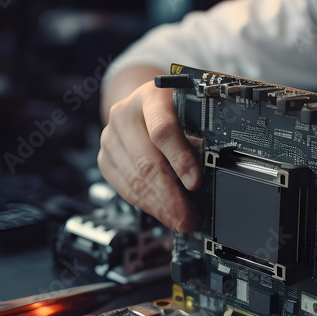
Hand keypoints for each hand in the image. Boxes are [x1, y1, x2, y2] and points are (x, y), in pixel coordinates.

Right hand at [98, 80, 200, 231]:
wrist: (143, 104)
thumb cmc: (172, 108)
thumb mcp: (190, 110)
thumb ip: (199, 135)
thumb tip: (212, 174)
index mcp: (152, 96)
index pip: (163, 130)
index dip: (181, 159)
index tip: (196, 183)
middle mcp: (125, 114)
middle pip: (147, 162)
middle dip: (171, 197)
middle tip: (189, 216)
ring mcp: (110, 136)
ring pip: (135, 180)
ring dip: (160, 206)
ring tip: (181, 219)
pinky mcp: (104, 157)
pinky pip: (124, 188)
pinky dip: (146, 205)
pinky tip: (162, 212)